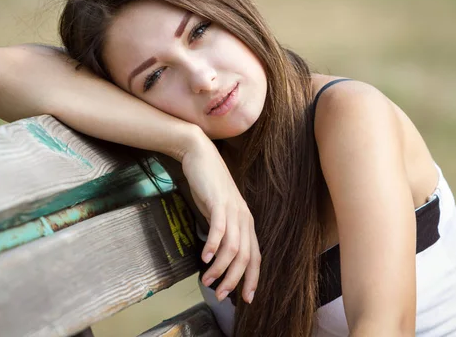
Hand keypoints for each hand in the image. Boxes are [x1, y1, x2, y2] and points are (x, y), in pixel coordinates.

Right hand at [181, 136, 260, 303]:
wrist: (200, 155)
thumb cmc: (208, 185)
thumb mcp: (218, 212)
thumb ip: (222, 231)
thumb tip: (217, 255)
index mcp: (246, 222)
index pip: (255, 256)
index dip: (252, 278)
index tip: (245, 299)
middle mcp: (244, 218)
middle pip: (245, 256)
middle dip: (234, 280)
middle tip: (220, 295)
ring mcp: (233, 210)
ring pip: (233, 247)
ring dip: (220, 268)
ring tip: (207, 281)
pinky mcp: (219, 202)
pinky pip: (219, 229)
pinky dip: (213, 246)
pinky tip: (204, 258)